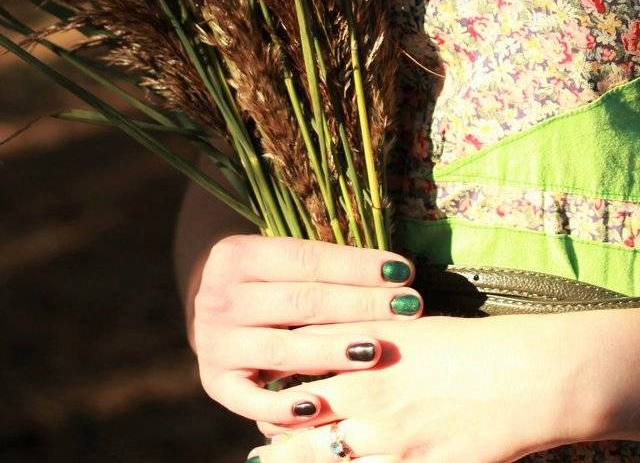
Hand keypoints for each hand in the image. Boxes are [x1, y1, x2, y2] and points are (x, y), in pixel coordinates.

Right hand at [191, 234, 422, 425]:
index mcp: (237, 254)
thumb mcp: (278, 263)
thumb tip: (394, 275)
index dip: (357, 266)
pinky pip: (250, 400)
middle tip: (406, 308)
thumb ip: (321, 269)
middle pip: (301, 302)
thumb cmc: (265, 282)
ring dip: (331, 351)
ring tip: (375, 350)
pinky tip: (317, 407)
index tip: (403, 273)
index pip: (307, 259)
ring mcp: (214, 342)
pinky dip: (282, 406)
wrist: (210, 313)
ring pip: (282, 348)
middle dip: (359, 304)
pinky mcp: (214, 382)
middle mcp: (219, 297)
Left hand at [246, 309, 603, 462]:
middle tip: (262, 434)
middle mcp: (367, 390)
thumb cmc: (471, 346)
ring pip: (318, 455)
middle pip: (296, 413)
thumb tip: (328, 339)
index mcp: (366, 347)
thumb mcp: (410, 329)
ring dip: (295, 455)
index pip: (299, 361)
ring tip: (274, 457)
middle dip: (277, 423)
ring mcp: (387, 437)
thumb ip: (364, 336)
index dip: (274, 379)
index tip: (261, 385)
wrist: (524, 376)